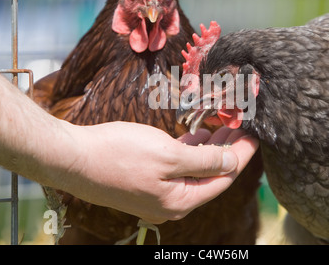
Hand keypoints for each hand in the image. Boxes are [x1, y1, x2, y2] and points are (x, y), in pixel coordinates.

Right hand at [57, 122, 258, 223]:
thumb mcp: (168, 155)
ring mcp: (157, 193)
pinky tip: (197, 135)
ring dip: (209, 148)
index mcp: (180, 200)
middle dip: (228, 150)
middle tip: (242, 127)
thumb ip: (204, 160)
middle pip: (210, 175)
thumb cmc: (119, 154)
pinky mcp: (145, 181)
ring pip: (193, 170)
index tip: (255, 135)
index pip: (223, 178)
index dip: (241, 155)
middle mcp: (171, 202)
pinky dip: (190, 151)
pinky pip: (176, 167)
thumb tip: (232, 162)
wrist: (73, 157)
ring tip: (225, 127)